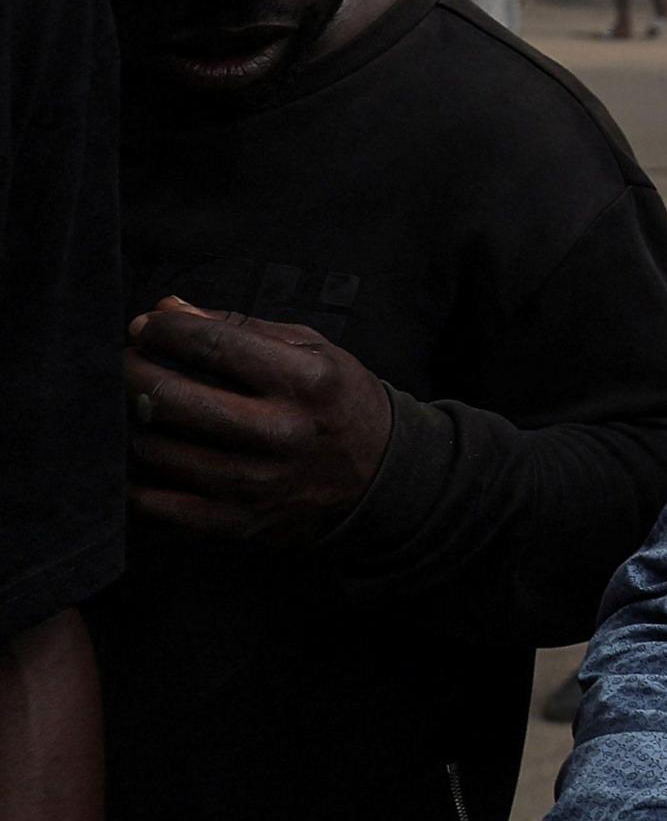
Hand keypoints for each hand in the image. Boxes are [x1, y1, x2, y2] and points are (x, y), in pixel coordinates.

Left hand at [123, 298, 394, 540]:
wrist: (377, 477)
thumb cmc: (337, 401)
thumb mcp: (312, 350)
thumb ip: (241, 327)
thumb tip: (169, 308)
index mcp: (306, 381)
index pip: (214, 345)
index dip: (166, 330)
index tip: (145, 325)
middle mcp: (281, 433)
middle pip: (172, 397)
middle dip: (132, 371)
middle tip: (125, 362)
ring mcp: (254, 484)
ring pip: (154, 449)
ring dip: (129, 421)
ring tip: (132, 405)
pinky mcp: (233, 522)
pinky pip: (153, 502)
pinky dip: (133, 474)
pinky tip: (140, 451)